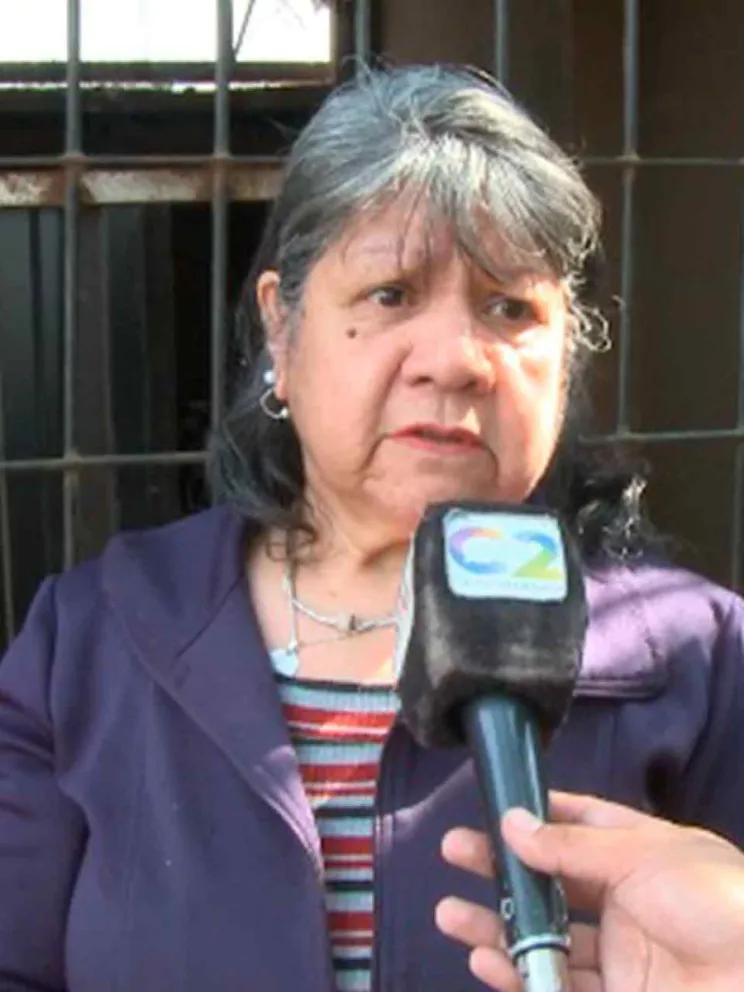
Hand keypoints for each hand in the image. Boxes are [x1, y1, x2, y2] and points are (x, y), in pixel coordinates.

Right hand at [436, 792, 743, 991]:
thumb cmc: (717, 902)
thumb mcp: (645, 856)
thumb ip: (573, 846)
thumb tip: (513, 822)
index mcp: (641, 853)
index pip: (581, 824)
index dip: (539, 814)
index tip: (495, 806)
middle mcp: (626, 899)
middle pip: (552, 881)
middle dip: (502, 868)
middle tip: (454, 852)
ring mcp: (621, 954)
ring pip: (546, 936)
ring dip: (496, 927)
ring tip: (448, 915)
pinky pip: (558, 985)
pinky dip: (519, 976)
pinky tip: (486, 961)